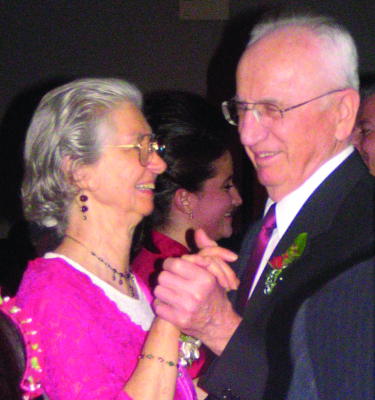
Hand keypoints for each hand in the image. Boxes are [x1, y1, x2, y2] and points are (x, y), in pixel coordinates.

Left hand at [153, 230, 241, 354]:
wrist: (218, 323)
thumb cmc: (214, 293)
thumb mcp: (214, 270)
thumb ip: (205, 249)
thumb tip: (198, 231)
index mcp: (204, 278)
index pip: (174, 263)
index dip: (171, 264)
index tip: (174, 268)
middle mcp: (195, 292)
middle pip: (163, 276)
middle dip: (166, 276)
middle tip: (172, 280)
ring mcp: (186, 308)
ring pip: (158, 290)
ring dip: (162, 290)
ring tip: (171, 291)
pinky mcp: (178, 320)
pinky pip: (157, 305)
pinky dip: (161, 304)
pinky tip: (170, 303)